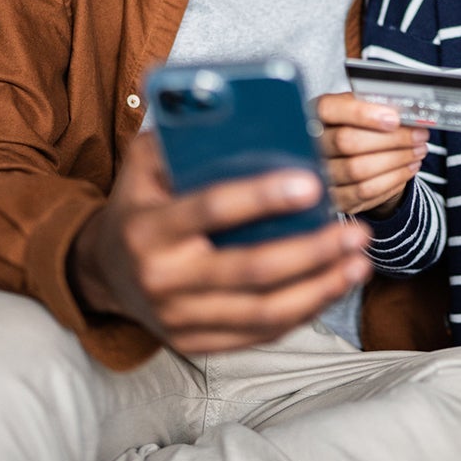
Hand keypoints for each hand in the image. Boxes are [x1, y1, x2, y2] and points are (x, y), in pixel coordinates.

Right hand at [69, 129, 371, 354]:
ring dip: (320, 288)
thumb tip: (244, 115)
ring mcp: (178, 318)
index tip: (312, 184)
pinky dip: (303, 313)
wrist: (103, 271)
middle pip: (251, 269)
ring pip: (263, 311)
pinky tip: (332, 287)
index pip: (211, 209)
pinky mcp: (195, 344)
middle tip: (356, 232)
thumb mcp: (146, 163)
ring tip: (358, 263)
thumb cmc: (141, 204)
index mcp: (148, 227)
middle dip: (312, 251)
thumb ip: (185, 138)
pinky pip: (259, 334)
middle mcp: (161, 278)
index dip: (263, 196)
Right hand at [314, 93, 427, 217]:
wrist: (351, 158)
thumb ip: (376, 105)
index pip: (329, 109)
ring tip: (418, 151)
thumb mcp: (362, 108)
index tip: (393, 118)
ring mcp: (319, 174)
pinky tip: (408, 168)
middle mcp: (310, 144)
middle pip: (347, 141)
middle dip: (391, 139)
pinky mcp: (334, 198)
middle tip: (418, 135)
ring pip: (358, 170)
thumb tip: (405, 111)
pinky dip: (393, 180)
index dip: (361, 113)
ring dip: (397, 160)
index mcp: (315, 114)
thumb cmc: (358, 128)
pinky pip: (365, 192)